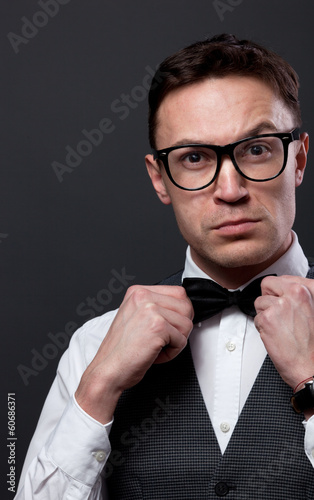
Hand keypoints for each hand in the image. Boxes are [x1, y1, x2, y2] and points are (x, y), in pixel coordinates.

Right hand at [75, 285, 193, 422]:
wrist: (108, 370)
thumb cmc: (120, 350)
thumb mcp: (135, 317)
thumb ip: (155, 307)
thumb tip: (183, 308)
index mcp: (138, 292)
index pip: (178, 293)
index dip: (180, 313)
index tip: (170, 326)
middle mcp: (143, 297)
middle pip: (186, 306)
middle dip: (180, 327)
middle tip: (164, 339)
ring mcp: (150, 310)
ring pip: (187, 323)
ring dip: (176, 341)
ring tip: (157, 347)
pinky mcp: (158, 326)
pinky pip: (182, 340)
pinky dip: (172, 353)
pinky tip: (155, 354)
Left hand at [254, 275, 313, 392]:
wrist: (311, 367)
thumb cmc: (312, 345)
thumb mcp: (312, 311)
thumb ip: (298, 297)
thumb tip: (284, 290)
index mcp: (307, 290)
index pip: (281, 279)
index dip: (279, 292)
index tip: (281, 300)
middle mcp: (294, 294)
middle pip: (267, 284)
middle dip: (268, 298)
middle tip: (278, 314)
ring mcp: (280, 305)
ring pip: (260, 302)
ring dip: (266, 315)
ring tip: (280, 328)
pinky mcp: (267, 318)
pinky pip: (256, 318)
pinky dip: (262, 328)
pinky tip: (275, 335)